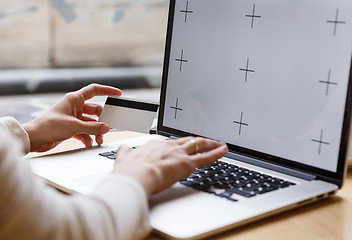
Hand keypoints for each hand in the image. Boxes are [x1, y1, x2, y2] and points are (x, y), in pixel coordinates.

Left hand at [23, 84, 121, 151]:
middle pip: (95, 110)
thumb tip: (106, 127)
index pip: (94, 90)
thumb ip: (92, 127)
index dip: (107, 90)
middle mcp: (74, 107)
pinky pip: (85, 131)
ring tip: (98, 139)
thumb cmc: (47, 126)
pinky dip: (88, 137)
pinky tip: (89, 143)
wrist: (33, 138)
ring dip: (96, 131)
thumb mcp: (74, 126)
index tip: (118, 94)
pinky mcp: (70, 128)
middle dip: (102, 120)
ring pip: (91, 123)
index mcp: (74, 99)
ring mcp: (73, 117)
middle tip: (108, 127)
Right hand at [113, 137, 227, 194]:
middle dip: (197, 139)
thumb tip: (122, 148)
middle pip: (186, 141)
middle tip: (205, 139)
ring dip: (210, 143)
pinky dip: (216, 153)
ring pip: (198, 145)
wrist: (136, 176)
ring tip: (218, 142)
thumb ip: (125, 153)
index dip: (177, 144)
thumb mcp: (123, 159)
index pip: (169, 143)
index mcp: (154, 145)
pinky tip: (224, 150)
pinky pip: (206, 157)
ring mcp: (179, 153)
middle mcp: (168, 146)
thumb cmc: (129, 171)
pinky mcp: (187, 164)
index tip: (180, 144)